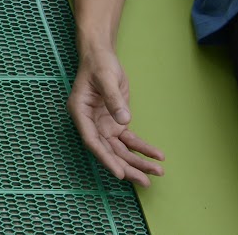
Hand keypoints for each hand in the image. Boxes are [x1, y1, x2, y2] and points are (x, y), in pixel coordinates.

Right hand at [68, 51, 165, 184]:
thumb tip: (124, 120)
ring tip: (157, 172)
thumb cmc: (99, 65)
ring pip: (120, 150)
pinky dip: (143, 149)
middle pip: (108, 150)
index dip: (105, 158)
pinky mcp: (115, 124)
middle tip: (145, 181)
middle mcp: (91, 124)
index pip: (92, 140)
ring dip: (137, 162)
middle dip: (127, 166)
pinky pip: (130, 141)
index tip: (120, 173)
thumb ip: (113, 99)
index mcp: (81, 112)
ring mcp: (103, 126)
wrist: (102, 57)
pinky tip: (157, 155)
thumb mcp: (105, 77)